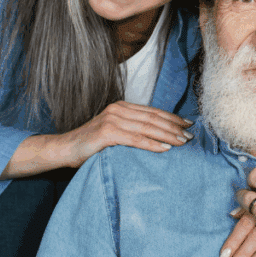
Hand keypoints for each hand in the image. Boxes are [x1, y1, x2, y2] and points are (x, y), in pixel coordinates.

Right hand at [64, 101, 194, 164]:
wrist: (64, 149)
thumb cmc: (91, 144)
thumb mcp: (114, 132)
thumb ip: (131, 129)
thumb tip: (158, 136)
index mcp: (122, 107)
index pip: (153, 111)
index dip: (172, 117)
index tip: (188, 124)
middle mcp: (118, 109)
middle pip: (153, 118)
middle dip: (175, 127)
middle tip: (191, 136)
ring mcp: (112, 120)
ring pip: (147, 127)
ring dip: (168, 135)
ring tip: (183, 142)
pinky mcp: (106, 133)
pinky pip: (135, 139)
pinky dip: (152, 144)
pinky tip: (165, 149)